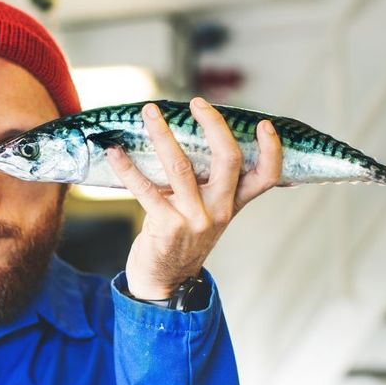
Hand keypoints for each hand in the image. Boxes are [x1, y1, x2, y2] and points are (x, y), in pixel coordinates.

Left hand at [106, 97, 282, 299]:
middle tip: (196, 102)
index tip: (265, 125)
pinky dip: (127, 167)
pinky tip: (114, 152)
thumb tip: (188, 139)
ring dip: (162, 134)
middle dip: (214, 125)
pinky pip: (145, 189)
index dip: (271, 151)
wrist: (165, 282)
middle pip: (228, 160)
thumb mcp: (206, 214)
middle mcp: (219, 210)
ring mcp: (194, 219)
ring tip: (149, 112)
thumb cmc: (183, 239)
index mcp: (233, 204)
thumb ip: (208, 185)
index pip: (266, 177)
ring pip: (181, 167)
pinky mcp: (166, 226)